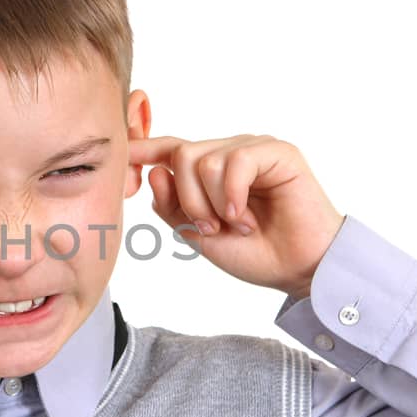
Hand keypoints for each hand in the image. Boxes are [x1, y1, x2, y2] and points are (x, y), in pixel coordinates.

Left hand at [128, 134, 344, 298]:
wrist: (296, 269)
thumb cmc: (253, 252)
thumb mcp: (197, 233)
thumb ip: (171, 205)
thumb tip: (155, 171)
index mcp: (208, 170)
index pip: (169, 148)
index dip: (143, 147)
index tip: (121, 149)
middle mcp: (228, 153)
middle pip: (181, 154)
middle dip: (187, 199)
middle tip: (212, 227)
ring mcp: (253, 149)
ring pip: (203, 159)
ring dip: (213, 203)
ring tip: (238, 223)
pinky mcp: (278, 152)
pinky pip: (236, 161)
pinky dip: (233, 195)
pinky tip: (246, 216)